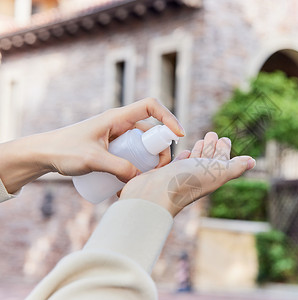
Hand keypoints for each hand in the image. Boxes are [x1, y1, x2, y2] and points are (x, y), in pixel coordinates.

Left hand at [0, 98, 183, 193]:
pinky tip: (128, 185)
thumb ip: (118, 167)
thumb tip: (141, 179)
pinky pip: (132, 156)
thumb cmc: (63, 150)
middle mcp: (120, 125)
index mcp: (117, 117)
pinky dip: (136, 168)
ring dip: (148, 163)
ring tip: (142, 181)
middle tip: (158, 170)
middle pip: (151, 132)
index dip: (168, 118)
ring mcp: (117, 137)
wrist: (43, 154)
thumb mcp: (92, 159)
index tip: (178, 136)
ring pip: (143, 147)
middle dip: (160, 150)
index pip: (151, 107)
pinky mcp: (112, 149)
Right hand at [119, 132, 255, 216]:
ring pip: (193, 161)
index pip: (221, 160)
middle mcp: (198, 176)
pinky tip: (184, 153)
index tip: (225, 139)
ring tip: (200, 141)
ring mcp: (181, 175)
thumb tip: (252, 161)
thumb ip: (234, 167)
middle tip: (212, 134)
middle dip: (211, 147)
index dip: (224, 149)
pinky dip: (183, 157)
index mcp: (212, 176)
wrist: (156, 195)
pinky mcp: (166, 174)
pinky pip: (177, 163)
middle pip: (208, 159)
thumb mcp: (216, 172)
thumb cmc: (187, 182)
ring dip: (198, 151)